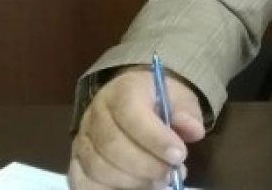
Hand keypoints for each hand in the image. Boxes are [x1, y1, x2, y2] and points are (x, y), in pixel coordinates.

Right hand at [69, 67, 205, 188]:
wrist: (135, 100)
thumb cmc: (159, 102)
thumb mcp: (179, 99)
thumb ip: (186, 113)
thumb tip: (194, 130)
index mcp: (121, 92)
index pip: (130, 113)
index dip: (154, 138)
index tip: (179, 155)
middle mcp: (96, 114)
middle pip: (112, 145)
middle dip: (145, 165)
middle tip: (171, 175)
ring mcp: (83, 139)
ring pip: (98, 167)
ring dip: (131, 181)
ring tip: (159, 183)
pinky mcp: (77, 161)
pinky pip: (83, 182)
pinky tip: (135, 189)